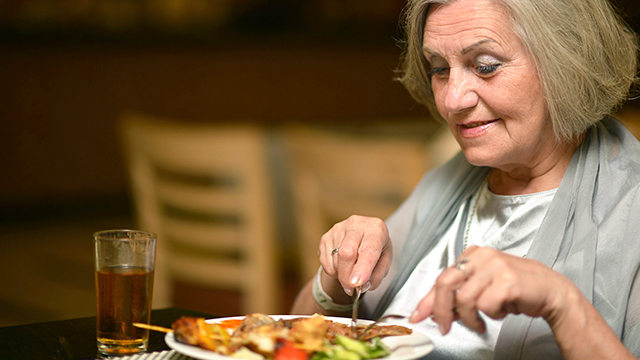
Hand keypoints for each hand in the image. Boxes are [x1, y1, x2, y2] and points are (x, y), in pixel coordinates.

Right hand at [319, 215, 392, 294]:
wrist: (363, 235)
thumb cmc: (376, 247)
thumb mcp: (385, 261)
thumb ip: (377, 275)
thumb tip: (363, 285)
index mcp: (376, 228)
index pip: (368, 250)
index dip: (362, 268)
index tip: (356, 284)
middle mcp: (356, 224)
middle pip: (346, 253)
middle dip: (347, 276)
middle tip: (351, 289)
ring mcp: (338, 229)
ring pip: (335, 260)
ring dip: (342, 275)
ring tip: (351, 272)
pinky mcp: (326, 237)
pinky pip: (325, 262)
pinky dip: (334, 271)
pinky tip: (342, 266)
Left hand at [410, 246, 575, 334]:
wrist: (550, 290)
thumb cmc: (515, 289)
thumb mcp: (482, 288)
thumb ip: (458, 295)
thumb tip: (432, 310)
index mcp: (472, 254)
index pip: (441, 277)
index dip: (427, 300)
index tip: (417, 316)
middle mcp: (481, 256)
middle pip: (446, 284)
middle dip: (440, 310)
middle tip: (444, 327)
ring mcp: (495, 266)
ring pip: (464, 299)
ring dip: (470, 319)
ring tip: (480, 323)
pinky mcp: (508, 281)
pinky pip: (485, 305)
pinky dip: (490, 316)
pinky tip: (500, 313)